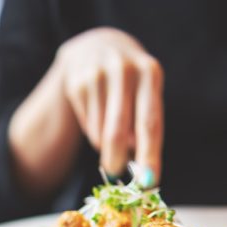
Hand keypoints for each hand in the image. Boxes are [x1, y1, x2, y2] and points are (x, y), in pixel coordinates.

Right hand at [57, 27, 163, 181]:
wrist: (98, 45)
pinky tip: (98, 113)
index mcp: (150, 73)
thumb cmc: (132, 82)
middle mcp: (124, 69)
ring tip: (111, 130)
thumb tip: (142, 172)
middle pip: (118, 129)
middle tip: (116, 174)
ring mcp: (96, 73)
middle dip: (117, 158)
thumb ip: (146, 127)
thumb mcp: (146, 94)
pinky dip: (94, 130)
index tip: (149, 182)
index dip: (150, 155)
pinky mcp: (76, 81)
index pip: (150, 123)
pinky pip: (86, 123)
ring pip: (99, 130)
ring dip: (106, 144)